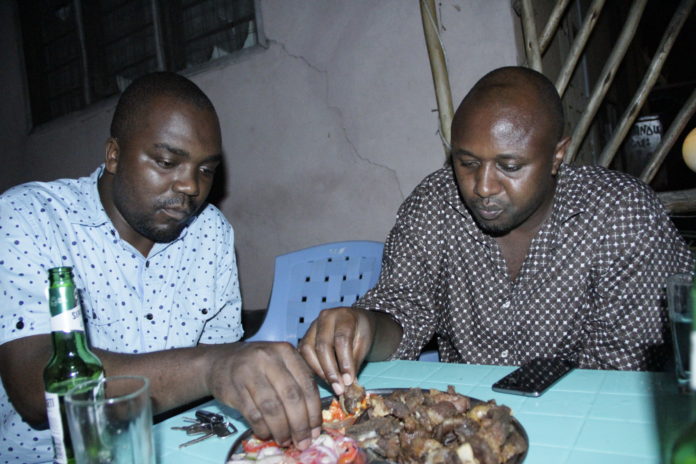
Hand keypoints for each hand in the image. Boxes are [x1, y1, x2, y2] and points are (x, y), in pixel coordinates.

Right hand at [204, 342, 321, 449]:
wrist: (218, 362)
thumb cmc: (257, 366)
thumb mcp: (279, 362)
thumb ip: (298, 382)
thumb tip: (313, 421)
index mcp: (286, 351)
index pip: (307, 384)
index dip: (314, 411)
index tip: (315, 431)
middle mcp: (268, 359)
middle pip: (291, 397)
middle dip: (300, 424)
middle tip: (303, 442)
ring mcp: (249, 372)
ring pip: (272, 408)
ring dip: (281, 430)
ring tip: (285, 441)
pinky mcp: (233, 389)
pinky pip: (253, 415)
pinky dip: (263, 429)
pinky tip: (267, 434)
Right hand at [299, 307, 374, 395]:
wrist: (355, 322)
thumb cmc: (361, 333)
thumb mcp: (364, 344)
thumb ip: (355, 362)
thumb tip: (347, 384)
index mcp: (344, 315)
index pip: (342, 340)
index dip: (345, 362)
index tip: (348, 381)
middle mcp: (325, 317)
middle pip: (322, 346)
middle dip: (330, 371)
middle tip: (338, 388)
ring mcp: (312, 325)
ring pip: (308, 350)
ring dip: (319, 371)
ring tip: (331, 384)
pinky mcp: (305, 336)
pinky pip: (302, 354)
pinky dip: (312, 368)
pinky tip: (323, 378)